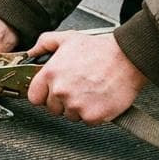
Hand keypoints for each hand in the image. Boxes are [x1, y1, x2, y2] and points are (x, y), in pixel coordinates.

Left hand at [26, 31, 147, 124]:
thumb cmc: (100, 49)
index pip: (34, 97)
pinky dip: (94, 113)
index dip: (44, 95)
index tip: (52, 92)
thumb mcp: (67, 38)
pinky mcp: (93, 116)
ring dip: (78, 107)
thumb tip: (31, 52)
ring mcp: (76, 105)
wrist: (127, 57)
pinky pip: (88, 121)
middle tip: (78, 87)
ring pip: (70, 115)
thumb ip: (44, 44)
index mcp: (51, 74)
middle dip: (63, 101)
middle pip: (53, 108)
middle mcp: (61, 91)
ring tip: (90, 90)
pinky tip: (99, 98)